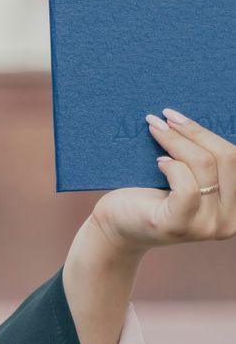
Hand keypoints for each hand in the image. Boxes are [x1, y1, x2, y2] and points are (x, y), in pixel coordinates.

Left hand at [91, 108, 235, 256]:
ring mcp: (207, 227)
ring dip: (176, 141)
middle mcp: (230, 221)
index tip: (178, 116)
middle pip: (225, 158)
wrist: (119, 225)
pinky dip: (173, 167)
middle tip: (163, 116)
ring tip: (154, 128)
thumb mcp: (188, 177)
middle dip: (193, 131)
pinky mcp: (179, 226)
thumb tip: (194, 121)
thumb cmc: (152, 194)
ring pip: (205, 166)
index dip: (208, 132)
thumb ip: (203, 161)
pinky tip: (158, 162)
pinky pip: (187, 187)